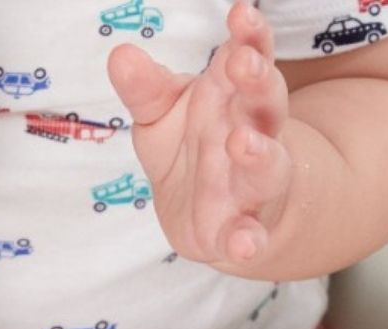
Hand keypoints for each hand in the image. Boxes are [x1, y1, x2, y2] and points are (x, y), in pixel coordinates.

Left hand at [108, 2, 291, 265]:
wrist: (217, 218)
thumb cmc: (194, 152)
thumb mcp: (162, 116)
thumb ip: (145, 89)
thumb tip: (119, 55)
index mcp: (236, 99)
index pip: (250, 58)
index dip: (250, 36)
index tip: (242, 14)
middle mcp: (254, 135)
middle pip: (265, 103)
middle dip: (257, 82)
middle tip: (242, 63)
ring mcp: (254, 184)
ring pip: (268, 165)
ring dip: (259, 154)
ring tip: (242, 142)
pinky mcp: (244, 229)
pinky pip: (252, 236)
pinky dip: (250, 242)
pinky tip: (245, 245)